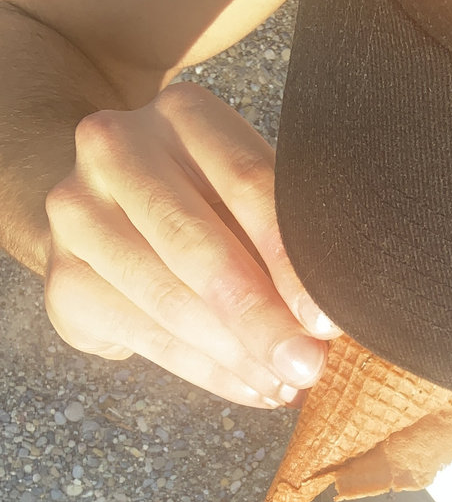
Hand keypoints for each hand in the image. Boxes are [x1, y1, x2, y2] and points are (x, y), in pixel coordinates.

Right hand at [44, 81, 338, 407]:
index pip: (247, 183)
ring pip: (168, 300)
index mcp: (184, 115)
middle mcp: (116, 150)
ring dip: (238, 355)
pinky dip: (209, 372)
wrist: (113, 208)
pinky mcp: (62, 278)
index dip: (290, 257)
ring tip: (288, 384)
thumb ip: (291, 232)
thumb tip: (340, 312)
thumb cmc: (212, 199)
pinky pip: (146, 338)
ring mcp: (77, 213)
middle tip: (308, 366)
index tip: (326, 317)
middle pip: (198, 246)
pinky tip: (253, 387)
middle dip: (261, 318)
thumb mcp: (253, 192)